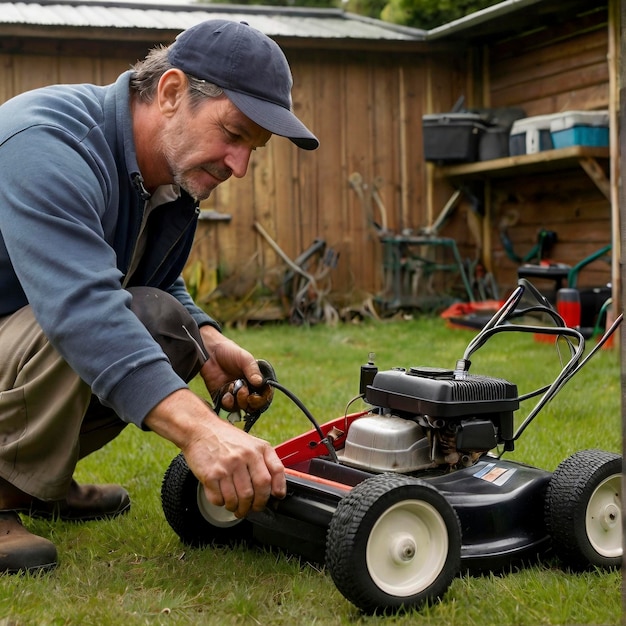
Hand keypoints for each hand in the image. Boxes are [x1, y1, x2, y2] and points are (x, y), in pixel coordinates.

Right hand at [145, 389, 285, 517]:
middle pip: (256, 491)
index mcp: (257, 449)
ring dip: (237, 508)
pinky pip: (219, 499)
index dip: (277, 489)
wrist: (201, 429)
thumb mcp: (252, 443)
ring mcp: (226, 466)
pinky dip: (222, 503)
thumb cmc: (227, 438)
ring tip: (236, 506)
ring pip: (238, 499)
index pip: (274, 473)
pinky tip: (222, 498)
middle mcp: (243, 457)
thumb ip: (267, 461)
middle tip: (251, 508)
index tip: (275, 498)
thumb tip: (277, 488)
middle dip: (256, 506)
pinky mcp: (210, 475)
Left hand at [199, 326, 273, 414]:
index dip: (262, 399)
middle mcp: (248, 389)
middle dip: (250, 402)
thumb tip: (260, 382)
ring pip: (242, 407)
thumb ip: (252, 370)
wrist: (210, 353)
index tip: (255, 396)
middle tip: (243, 391)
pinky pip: (228, 407)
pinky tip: (226, 394)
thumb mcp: (245, 359)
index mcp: (256, 380)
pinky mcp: (223, 397)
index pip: (264, 394)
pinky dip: (228, 403)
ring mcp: (235, 394)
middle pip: (254, 404)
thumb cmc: (230, 352)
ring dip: (239, 401)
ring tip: (233, 388)